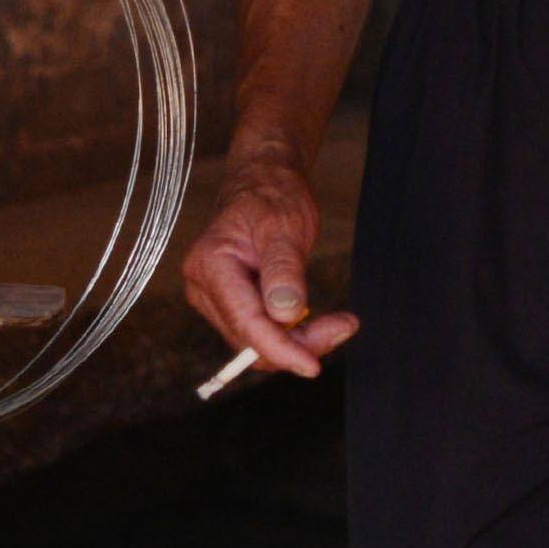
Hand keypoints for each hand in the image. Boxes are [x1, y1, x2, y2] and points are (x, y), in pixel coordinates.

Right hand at [180, 154, 360, 378]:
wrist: (263, 182)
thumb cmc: (271, 196)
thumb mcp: (284, 227)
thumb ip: (283, 270)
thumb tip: (286, 315)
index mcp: (209, 265)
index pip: (245, 322)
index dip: (279, 348)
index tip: (313, 365)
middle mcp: (203, 287)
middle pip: (250, 339)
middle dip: (297, 344)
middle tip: (345, 326)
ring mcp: (215, 298)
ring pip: (257, 342)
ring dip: (298, 342)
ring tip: (339, 323)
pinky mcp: (232, 304)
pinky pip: (261, 332)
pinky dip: (292, 335)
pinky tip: (320, 322)